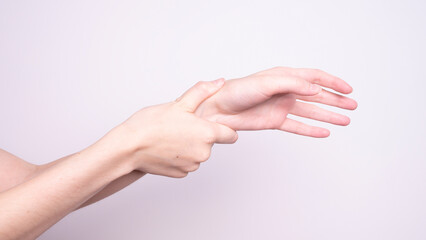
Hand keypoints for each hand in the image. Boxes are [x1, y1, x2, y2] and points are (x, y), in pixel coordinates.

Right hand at [102, 79, 237, 177]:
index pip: (231, 135)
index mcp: (207, 134)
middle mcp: (204, 153)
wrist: (129, 147)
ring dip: (189, 146)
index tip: (210, 125)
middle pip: (211, 143)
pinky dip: (179, 157)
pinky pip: (186, 164)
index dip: (223, 129)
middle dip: (199, 135)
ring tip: (170, 137)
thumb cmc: (151, 124)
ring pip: (197, 153)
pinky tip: (166, 149)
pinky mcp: (181, 174)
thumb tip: (219, 82)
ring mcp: (192, 165)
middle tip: (179, 126)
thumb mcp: (179, 103)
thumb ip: (202, 92)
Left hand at [195, 67, 357, 137]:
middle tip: (353, 105)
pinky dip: (311, 130)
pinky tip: (324, 132)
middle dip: (335, 100)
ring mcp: (281, 107)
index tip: (348, 89)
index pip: (314, 77)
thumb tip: (314, 88)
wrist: (218, 110)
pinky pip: (298, 126)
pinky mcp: (275, 121)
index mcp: (284, 76)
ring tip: (346, 120)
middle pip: (316, 95)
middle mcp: (285, 91)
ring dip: (328, 115)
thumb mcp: (266, 83)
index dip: (332, 82)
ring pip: (311, 112)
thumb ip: (291, 84)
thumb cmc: (237, 91)